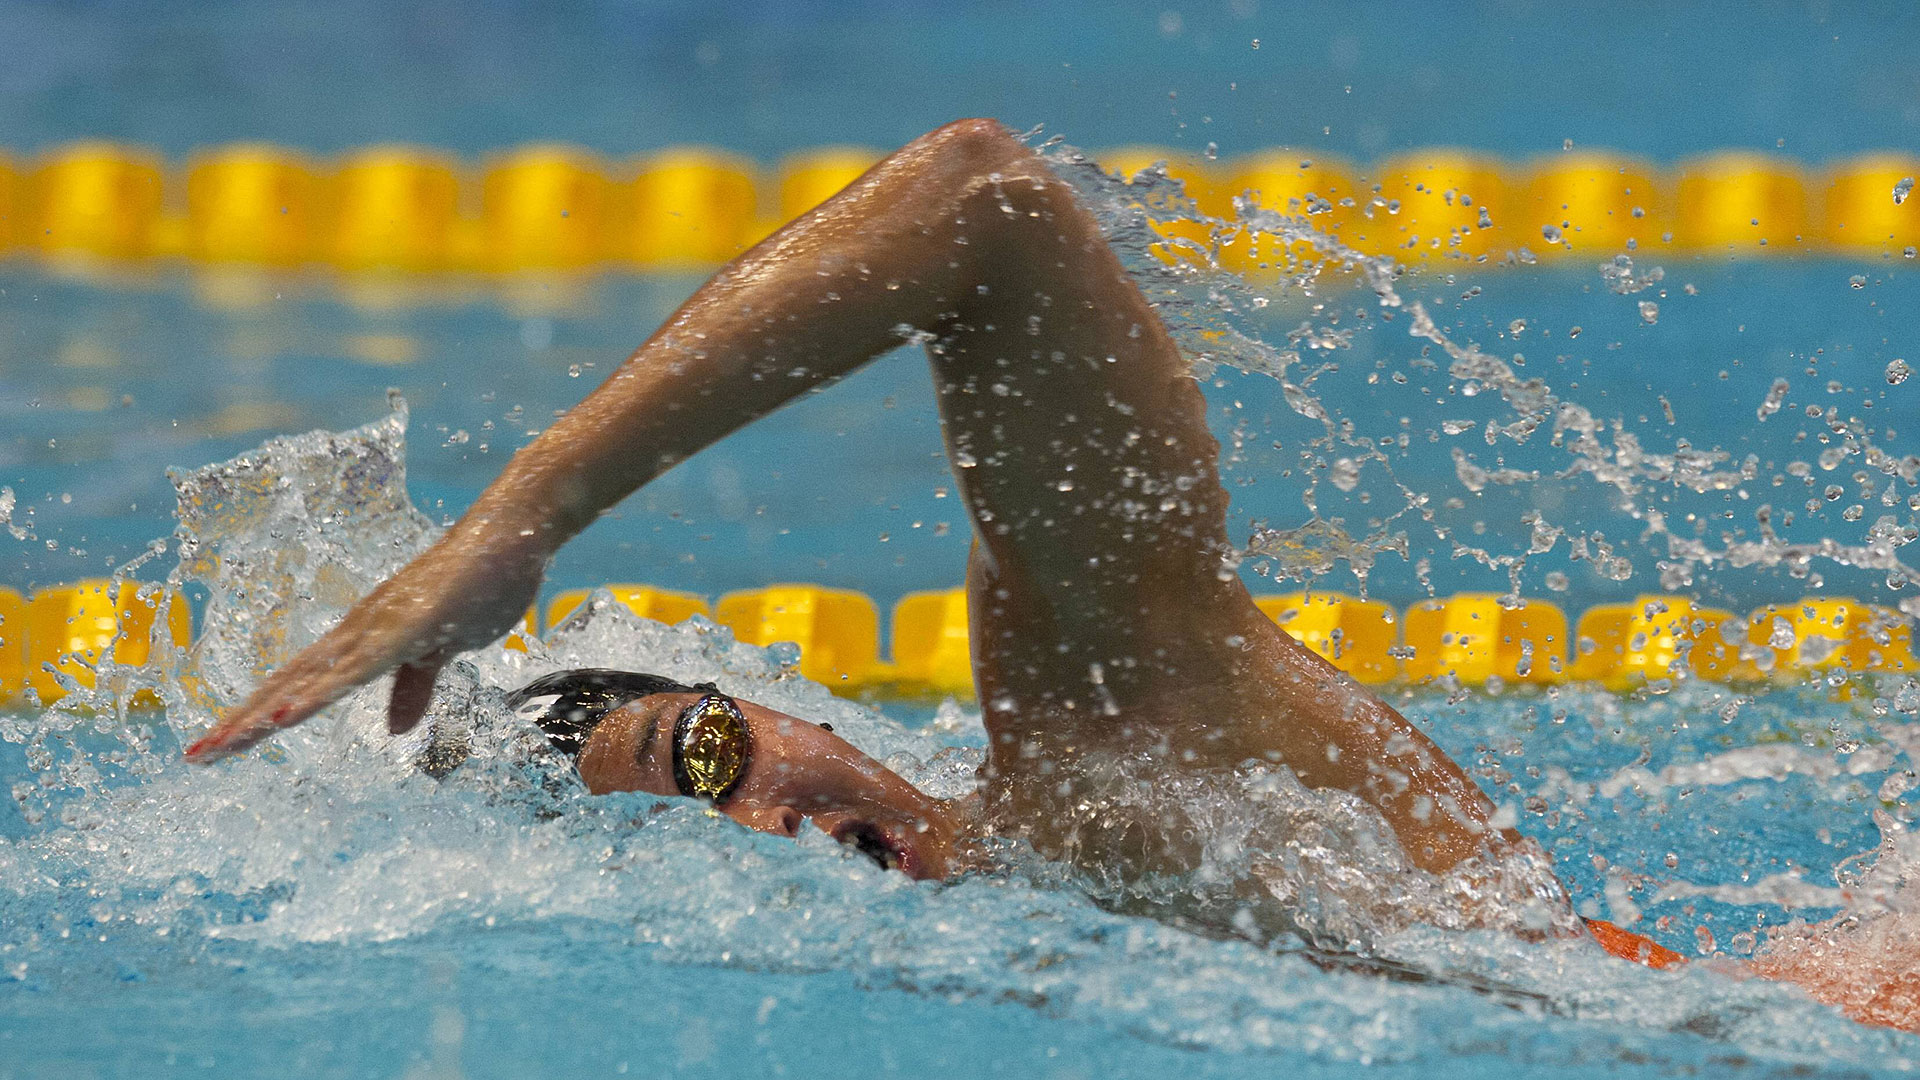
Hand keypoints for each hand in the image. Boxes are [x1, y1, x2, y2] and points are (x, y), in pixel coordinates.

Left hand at [184, 530, 543, 762]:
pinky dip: (319, 694)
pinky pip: (358, 669)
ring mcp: (381, 627)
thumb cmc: (479, 583)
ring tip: (225, 744)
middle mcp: (359, 631)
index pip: (300, 684)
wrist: (512, 531)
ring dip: (267, 712)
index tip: (218, 747)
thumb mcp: (445, 648)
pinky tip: (289, 716)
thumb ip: (415, 685)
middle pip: (290, 684)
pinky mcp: (409, 627)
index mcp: (365, 639)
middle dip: (243, 722)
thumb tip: (396, 729)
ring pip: (312, 680)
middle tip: (197, 757)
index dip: (257, 715)